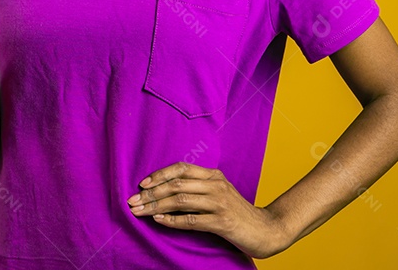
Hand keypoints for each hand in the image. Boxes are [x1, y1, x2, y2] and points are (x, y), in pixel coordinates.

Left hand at [126, 162, 291, 259]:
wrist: (266, 229)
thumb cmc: (237, 212)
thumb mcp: (219, 193)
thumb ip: (198, 187)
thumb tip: (166, 190)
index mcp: (213, 175)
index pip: (181, 168)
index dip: (159, 175)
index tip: (142, 184)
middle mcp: (216, 185)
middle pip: (176, 184)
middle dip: (151, 193)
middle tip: (132, 201)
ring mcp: (219, 203)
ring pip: (180, 201)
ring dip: (156, 206)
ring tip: (140, 211)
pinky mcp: (222, 222)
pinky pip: (192, 220)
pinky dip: (172, 220)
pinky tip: (159, 220)